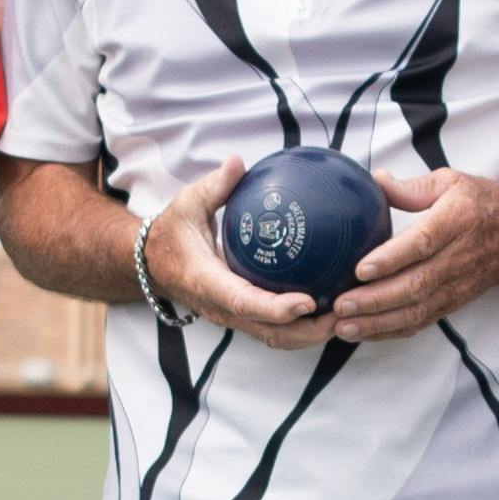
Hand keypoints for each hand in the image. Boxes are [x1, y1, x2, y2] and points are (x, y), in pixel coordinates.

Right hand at [143, 162, 334, 351]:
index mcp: (207, 283)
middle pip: (271, 333)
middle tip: (345, 313)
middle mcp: (221, 308)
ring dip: (311, 334)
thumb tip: (238, 162)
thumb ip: (215, 186)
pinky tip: (331, 304)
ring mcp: (232, 318)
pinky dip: (303, 325)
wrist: (150, 264)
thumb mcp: (188, 203)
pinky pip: (274, 328)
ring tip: (348, 316)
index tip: (308, 302)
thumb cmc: (173, 232)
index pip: (245, 303)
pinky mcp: (241, 318)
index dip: (277, 308)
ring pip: (276, 338)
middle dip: (309, 331)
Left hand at [330, 166, 498, 339]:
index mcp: (456, 221)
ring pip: (417, 309)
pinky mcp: (454, 301)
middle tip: (341, 305)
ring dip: (379, 322)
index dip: (392, 259)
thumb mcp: (452, 181)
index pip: (422, 244)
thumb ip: (413, 187)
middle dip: (375, 300)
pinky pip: (423, 321)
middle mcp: (458, 258)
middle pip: (415, 285)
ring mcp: (456, 284)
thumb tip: (376, 181)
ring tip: (344, 326)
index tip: (361, 269)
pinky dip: (393, 331)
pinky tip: (365, 333)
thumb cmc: (482, 203)